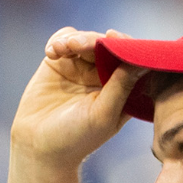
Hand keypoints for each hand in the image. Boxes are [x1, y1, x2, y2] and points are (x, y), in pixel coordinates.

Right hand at [11, 28, 143, 166]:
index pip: (131, 60)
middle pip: (106, 45)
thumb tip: (142, 62)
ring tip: (61, 49)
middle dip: (92, 41)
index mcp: (124, 89)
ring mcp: (82, 68)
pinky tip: (51, 53)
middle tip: (77, 45)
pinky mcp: (59, 64)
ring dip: (74, 39)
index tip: (113, 37)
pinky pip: (63, 40)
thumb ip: (121, 87)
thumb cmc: (77, 137)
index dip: (125, 45)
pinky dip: (59, 41)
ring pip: (84, 39)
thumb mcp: (103, 113)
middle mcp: (105, 76)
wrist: (40, 145)